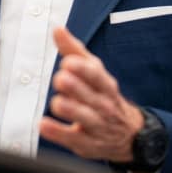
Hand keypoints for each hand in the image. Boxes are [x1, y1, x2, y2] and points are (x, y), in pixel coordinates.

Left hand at [39, 27, 142, 161]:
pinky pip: (71, 139)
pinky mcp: (85, 143)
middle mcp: (103, 105)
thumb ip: (73, 50)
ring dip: (71, 109)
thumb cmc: (103, 94)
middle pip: (91, 96)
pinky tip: (43, 125)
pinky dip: (57, 133)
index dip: (84, 69)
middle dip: (76, 87)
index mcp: (105, 85)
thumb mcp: (93, 70)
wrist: (128, 133)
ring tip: (57, 102)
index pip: (97, 76)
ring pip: (85, 118)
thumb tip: (57, 29)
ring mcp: (96, 126)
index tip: (68, 62)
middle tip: (61, 78)